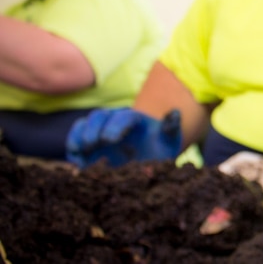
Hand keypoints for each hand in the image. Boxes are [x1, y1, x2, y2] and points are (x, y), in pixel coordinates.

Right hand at [66, 108, 181, 167]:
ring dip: (80, 135)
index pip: (124, 116)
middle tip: (94, 144)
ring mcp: (98, 131)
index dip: (116, 126)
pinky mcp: (86, 144)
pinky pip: (75, 138)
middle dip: (94, 128)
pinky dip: (72, 145)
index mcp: (135, 118)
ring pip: (84, 124)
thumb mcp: (169, 141)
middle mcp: (114, 120)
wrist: (147, 164)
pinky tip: (74, 158)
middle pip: (100, 116)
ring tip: (82, 150)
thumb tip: (175, 113)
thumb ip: (171, 128)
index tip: (110, 140)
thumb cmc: (159, 151)